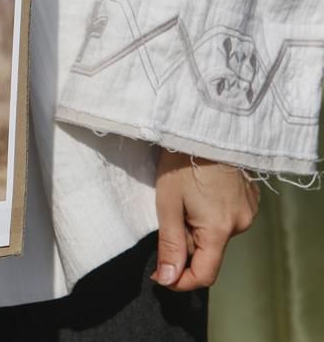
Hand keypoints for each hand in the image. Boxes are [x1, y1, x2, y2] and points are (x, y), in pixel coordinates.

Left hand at [153, 150, 258, 290]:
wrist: (205, 128)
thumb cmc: (181, 163)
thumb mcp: (168, 205)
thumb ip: (170, 245)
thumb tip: (167, 280)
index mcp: (220, 230)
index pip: (205, 275)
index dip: (180, 280)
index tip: (159, 273)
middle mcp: (241, 225)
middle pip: (209, 252)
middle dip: (185, 245)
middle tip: (167, 216)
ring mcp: (249, 211)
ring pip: (216, 234)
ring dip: (197, 227)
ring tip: (183, 199)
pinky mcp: (250, 199)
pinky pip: (226, 219)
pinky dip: (210, 215)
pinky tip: (200, 193)